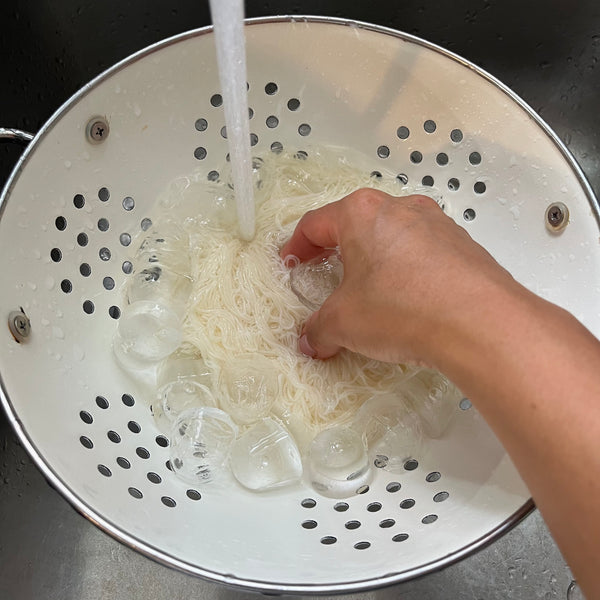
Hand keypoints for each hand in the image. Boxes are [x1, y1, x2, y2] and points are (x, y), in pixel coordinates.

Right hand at [280, 188, 515, 366]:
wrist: (480, 323)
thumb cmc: (402, 308)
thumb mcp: (344, 323)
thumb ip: (319, 330)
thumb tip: (313, 341)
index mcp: (362, 213)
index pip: (316, 223)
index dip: (297, 245)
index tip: (291, 263)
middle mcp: (400, 208)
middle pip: (356, 224)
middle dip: (336, 249)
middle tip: (325, 273)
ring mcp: (437, 224)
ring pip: (393, 235)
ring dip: (375, 259)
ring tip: (370, 290)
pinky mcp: (463, 246)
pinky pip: (423, 253)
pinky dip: (407, 270)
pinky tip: (408, 300)